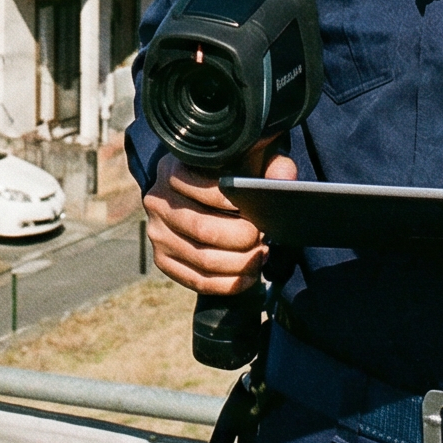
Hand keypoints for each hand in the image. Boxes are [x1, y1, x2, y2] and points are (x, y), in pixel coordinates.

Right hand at [143, 144, 297, 294]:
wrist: (192, 193)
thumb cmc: (224, 174)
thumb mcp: (245, 159)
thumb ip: (269, 162)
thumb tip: (285, 179)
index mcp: (172, 170)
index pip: (206, 190)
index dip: (237, 204)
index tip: (258, 211)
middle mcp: (158, 202)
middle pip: (204, 230)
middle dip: (242, 239)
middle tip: (264, 238)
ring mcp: (158, 234)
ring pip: (203, 260)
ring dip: (240, 263)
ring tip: (261, 255)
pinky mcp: (163, 260)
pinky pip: (198, 281)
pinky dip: (230, 283)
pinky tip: (249, 275)